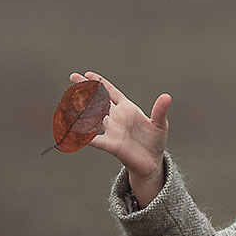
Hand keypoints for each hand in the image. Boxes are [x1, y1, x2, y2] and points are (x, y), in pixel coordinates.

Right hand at [69, 71, 169, 203]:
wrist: (152, 162)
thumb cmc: (154, 141)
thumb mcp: (160, 124)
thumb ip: (160, 110)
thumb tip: (167, 96)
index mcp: (127, 109)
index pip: (111, 92)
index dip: (100, 83)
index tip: (88, 74)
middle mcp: (116, 118)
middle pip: (98, 101)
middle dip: (85, 90)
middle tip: (73, 78)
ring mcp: (112, 131)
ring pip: (93, 118)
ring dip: (81, 110)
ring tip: (68, 101)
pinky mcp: (112, 145)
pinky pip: (96, 139)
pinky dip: (85, 136)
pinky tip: (74, 131)